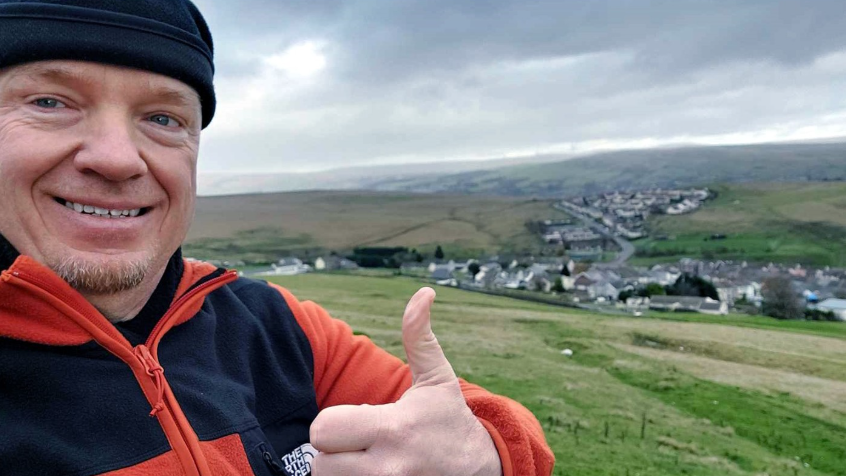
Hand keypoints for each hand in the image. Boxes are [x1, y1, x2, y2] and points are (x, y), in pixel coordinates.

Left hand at [309, 287, 502, 475]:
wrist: (482, 471)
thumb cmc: (449, 420)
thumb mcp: (438, 379)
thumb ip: (420, 337)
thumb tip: (424, 292)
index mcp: (394, 429)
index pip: (323, 429)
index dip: (330, 425)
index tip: (353, 423)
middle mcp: (388, 469)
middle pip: (319, 466)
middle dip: (331, 455)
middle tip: (354, 448)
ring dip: (339, 473)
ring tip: (363, 464)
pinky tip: (368, 475)